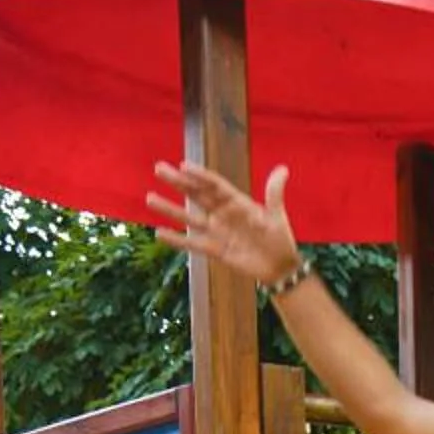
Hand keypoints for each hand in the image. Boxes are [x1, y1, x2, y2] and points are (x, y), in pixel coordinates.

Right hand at [148, 161, 300, 287]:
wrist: (280, 268)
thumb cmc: (280, 239)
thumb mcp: (277, 215)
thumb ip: (274, 193)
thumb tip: (283, 169)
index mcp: (237, 202)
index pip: (214, 185)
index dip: (199, 175)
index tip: (183, 166)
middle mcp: (223, 214)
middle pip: (197, 195)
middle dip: (178, 182)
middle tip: (159, 168)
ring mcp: (217, 231)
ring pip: (189, 218)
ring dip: (170, 209)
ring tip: (150, 197)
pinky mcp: (215, 250)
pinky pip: (192, 244)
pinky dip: (177, 240)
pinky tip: (159, 233)